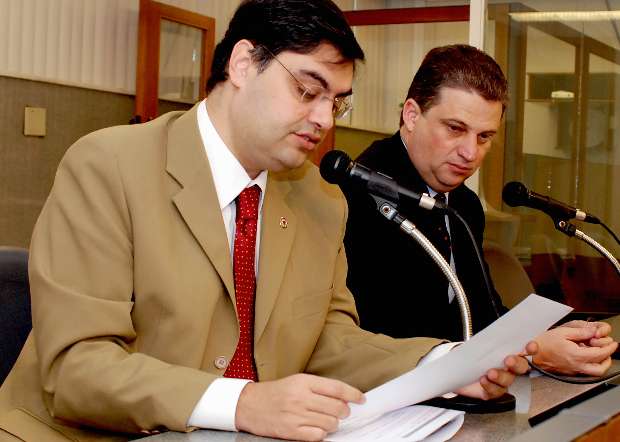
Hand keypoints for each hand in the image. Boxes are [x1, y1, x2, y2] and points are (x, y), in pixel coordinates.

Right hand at [235, 373, 364, 440]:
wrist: (249, 405)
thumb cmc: (275, 393)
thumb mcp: (296, 381)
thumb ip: (318, 388)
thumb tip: (344, 398)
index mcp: (304, 382)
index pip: (337, 388)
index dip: (353, 394)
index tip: (361, 399)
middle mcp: (301, 397)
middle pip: (337, 407)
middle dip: (343, 412)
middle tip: (340, 412)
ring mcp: (296, 415)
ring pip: (330, 424)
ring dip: (332, 424)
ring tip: (325, 420)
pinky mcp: (291, 431)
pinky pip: (317, 436)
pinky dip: (320, 434)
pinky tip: (315, 429)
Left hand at [455, 340, 536, 399]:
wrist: (457, 371)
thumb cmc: (471, 356)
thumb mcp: (477, 345)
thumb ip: (487, 341)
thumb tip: (491, 335)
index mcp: (509, 354)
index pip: (524, 351)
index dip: (530, 349)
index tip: (530, 346)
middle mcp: (509, 368)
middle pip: (521, 367)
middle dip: (516, 363)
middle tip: (509, 360)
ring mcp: (502, 381)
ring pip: (508, 380)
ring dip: (501, 376)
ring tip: (491, 373)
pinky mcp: (493, 391)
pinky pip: (495, 391)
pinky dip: (490, 386)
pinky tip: (484, 381)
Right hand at [533, 322, 617, 375]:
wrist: (532, 353)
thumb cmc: (543, 343)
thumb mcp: (562, 332)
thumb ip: (580, 332)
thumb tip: (593, 331)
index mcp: (576, 355)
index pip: (600, 354)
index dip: (609, 348)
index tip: (613, 343)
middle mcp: (576, 366)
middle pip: (600, 369)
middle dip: (608, 359)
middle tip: (609, 350)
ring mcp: (572, 371)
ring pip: (594, 373)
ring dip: (601, 364)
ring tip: (600, 355)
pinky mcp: (568, 373)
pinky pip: (584, 371)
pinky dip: (591, 365)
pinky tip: (587, 357)